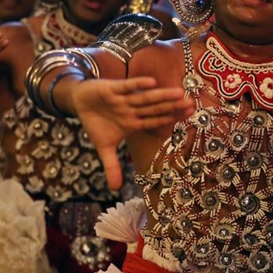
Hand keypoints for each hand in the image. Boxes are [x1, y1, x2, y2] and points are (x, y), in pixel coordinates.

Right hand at [71, 77, 194, 189]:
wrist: (80, 103)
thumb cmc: (96, 123)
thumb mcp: (104, 147)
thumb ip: (112, 166)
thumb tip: (116, 189)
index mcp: (134, 123)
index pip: (156, 121)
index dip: (172, 119)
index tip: (191, 115)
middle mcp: (132, 110)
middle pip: (155, 109)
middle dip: (172, 107)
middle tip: (191, 104)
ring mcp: (124, 99)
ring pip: (145, 98)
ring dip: (161, 95)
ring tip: (178, 92)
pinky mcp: (112, 89)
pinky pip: (127, 86)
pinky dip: (137, 84)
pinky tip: (152, 82)